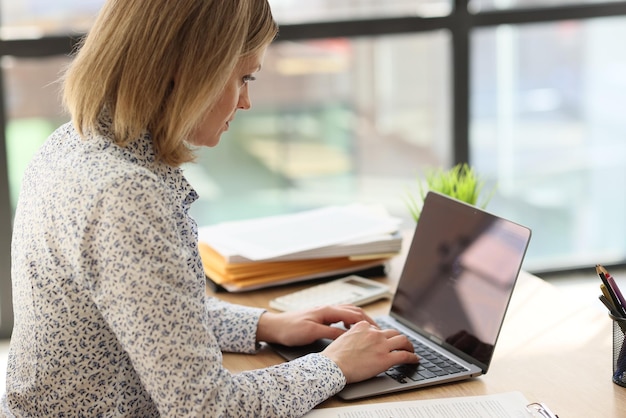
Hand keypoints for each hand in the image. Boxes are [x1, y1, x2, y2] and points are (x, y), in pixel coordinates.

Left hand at [256, 304, 377, 346]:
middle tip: (378, 330)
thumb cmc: (290, 329)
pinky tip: (350, 330)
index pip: (353, 314)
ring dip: (359, 320)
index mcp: (327, 310)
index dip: (367, 323)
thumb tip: (348, 336)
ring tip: (368, 330)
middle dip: (367, 319)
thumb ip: (331, 333)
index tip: (377, 331)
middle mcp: (327, 308)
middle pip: (354, 311)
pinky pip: (341, 316)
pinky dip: (350, 321)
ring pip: (348, 312)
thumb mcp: (312, 333)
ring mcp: (324, 312)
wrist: (275, 326)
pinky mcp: (321, 317)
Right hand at [321, 321, 418, 383]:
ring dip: (409, 345)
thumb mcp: (344, 337)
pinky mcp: (386, 359)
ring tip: (411, 350)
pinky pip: (404, 355)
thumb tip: (361, 341)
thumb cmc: (334, 356)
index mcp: (363, 326)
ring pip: (403, 340)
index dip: (384, 336)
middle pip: (394, 332)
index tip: (387, 341)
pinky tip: (414, 360)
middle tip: (403, 344)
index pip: (379, 329)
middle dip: (399, 338)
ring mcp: (381, 345)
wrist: (332, 366)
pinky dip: (412, 357)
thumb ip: (355, 335)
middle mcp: (374, 333)